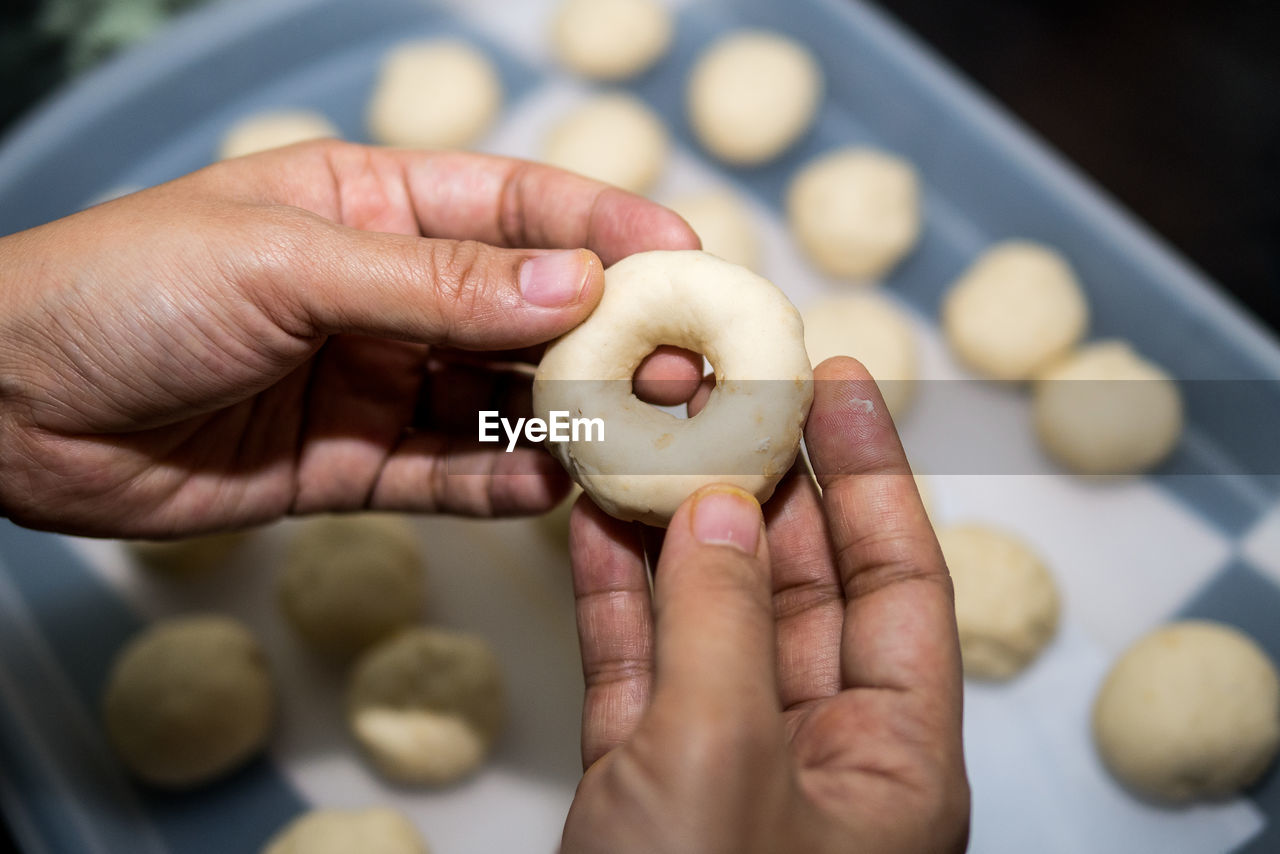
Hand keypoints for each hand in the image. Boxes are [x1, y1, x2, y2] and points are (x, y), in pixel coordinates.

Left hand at [0, 142, 699, 536]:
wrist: (3, 411)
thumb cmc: (122, 292)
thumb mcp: (285, 264)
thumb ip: (433, 284)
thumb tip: (571, 285)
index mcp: (373, 207)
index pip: (515, 204)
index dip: (604, 224)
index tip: (684, 254)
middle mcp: (388, 292)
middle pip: (525, 310)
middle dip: (604, 336)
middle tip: (681, 368)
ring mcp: (374, 380)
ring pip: (496, 399)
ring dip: (563, 417)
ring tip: (632, 437)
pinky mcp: (349, 464)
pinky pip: (445, 475)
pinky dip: (499, 485)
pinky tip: (546, 489)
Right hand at [563, 358, 968, 853]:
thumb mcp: (720, 757)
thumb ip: (723, 622)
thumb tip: (719, 509)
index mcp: (892, 763)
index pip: (901, 583)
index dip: (873, 474)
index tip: (838, 382)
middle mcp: (820, 756)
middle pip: (803, 588)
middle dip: (761, 488)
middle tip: (722, 395)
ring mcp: (727, 768)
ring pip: (709, 623)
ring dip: (675, 534)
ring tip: (650, 437)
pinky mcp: (643, 784)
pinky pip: (639, 669)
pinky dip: (617, 599)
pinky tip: (597, 525)